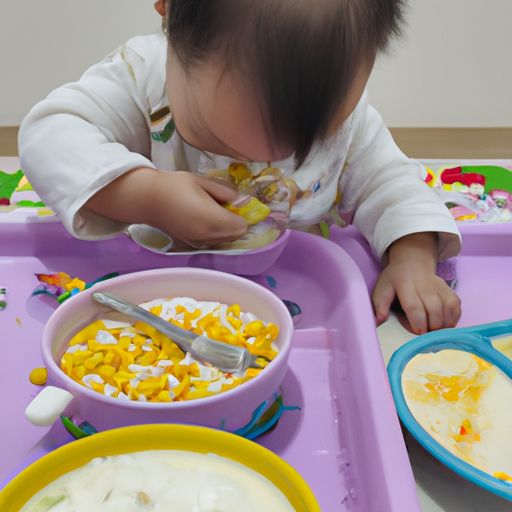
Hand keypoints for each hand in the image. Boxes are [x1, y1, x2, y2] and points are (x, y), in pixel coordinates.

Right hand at [86, 168, 246, 247]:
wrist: (148, 199)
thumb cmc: (175, 185)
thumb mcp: (202, 181)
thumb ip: (224, 192)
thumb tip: (240, 200)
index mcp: (212, 218)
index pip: (241, 226)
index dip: (244, 216)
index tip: (239, 206)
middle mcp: (207, 234)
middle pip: (235, 236)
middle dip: (237, 223)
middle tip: (228, 207)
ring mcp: (199, 241)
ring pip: (225, 240)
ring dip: (227, 229)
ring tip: (215, 212)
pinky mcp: (191, 244)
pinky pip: (213, 242)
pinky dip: (216, 234)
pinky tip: (206, 221)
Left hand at [372, 233, 460, 333]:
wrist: (413, 263)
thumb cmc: (395, 279)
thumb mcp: (382, 288)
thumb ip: (380, 305)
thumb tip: (378, 321)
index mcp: (405, 285)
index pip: (414, 306)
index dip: (418, 322)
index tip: (418, 332)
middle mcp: (425, 285)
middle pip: (434, 309)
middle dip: (431, 327)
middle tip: (425, 335)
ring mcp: (440, 287)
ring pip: (448, 308)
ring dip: (443, 325)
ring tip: (434, 332)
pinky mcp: (450, 290)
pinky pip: (456, 307)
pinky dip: (452, 319)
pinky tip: (443, 325)